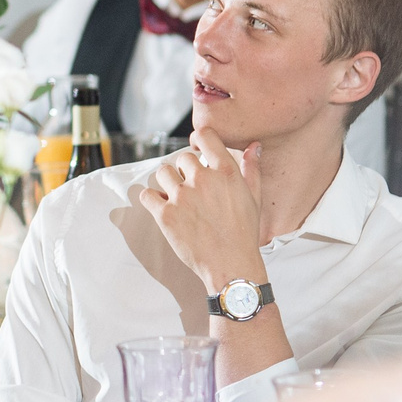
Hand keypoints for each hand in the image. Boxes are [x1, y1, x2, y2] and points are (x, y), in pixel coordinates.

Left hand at [139, 127, 264, 290]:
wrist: (231, 265)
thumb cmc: (245, 233)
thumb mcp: (254, 198)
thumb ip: (251, 168)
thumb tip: (252, 145)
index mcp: (226, 172)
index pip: (204, 136)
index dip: (198, 140)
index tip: (197, 150)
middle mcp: (202, 180)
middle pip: (181, 158)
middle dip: (185, 169)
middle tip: (190, 185)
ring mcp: (182, 197)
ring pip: (163, 172)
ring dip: (168, 181)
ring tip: (176, 196)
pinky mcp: (165, 215)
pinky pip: (147, 195)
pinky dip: (152, 199)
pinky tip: (161, 206)